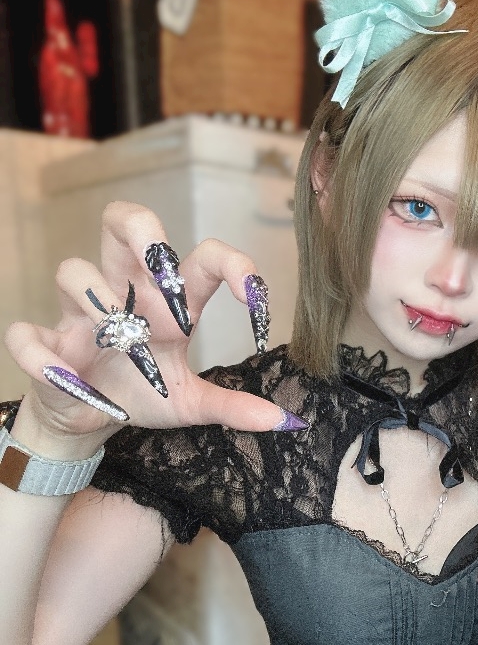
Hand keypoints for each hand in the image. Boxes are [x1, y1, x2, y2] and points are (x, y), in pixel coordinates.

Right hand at [3, 202, 292, 453]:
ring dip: (97, 302)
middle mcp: (124, 294)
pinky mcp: (43, 341)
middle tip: (161, 266)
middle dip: (140, 229)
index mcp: (168, 303)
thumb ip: (232, 406)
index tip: (255, 298)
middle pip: (123, 223)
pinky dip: (42, 354)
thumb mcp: (190, 404)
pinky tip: (67, 378)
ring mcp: (79, 314)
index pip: (201, 259)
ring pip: (74, 271)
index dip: (232, 265)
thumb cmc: (141, 393)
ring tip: (118, 342)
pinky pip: (26, 333)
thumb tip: (284, 421)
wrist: (89, 420)